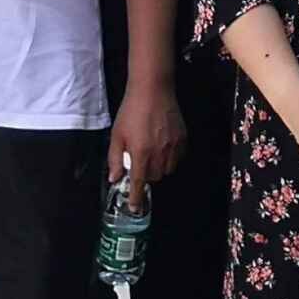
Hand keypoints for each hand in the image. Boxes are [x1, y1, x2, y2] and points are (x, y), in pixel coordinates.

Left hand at [109, 78, 185, 193]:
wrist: (152, 90)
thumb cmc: (131, 111)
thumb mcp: (117, 135)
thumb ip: (115, 159)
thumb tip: (115, 178)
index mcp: (141, 153)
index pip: (139, 184)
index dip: (137, 199)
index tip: (135, 208)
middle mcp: (159, 153)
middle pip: (154, 178)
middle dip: (146, 175)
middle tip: (139, 161)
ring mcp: (173, 147)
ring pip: (167, 170)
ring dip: (158, 168)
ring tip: (151, 153)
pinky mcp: (183, 139)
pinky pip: (178, 158)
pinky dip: (170, 158)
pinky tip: (163, 146)